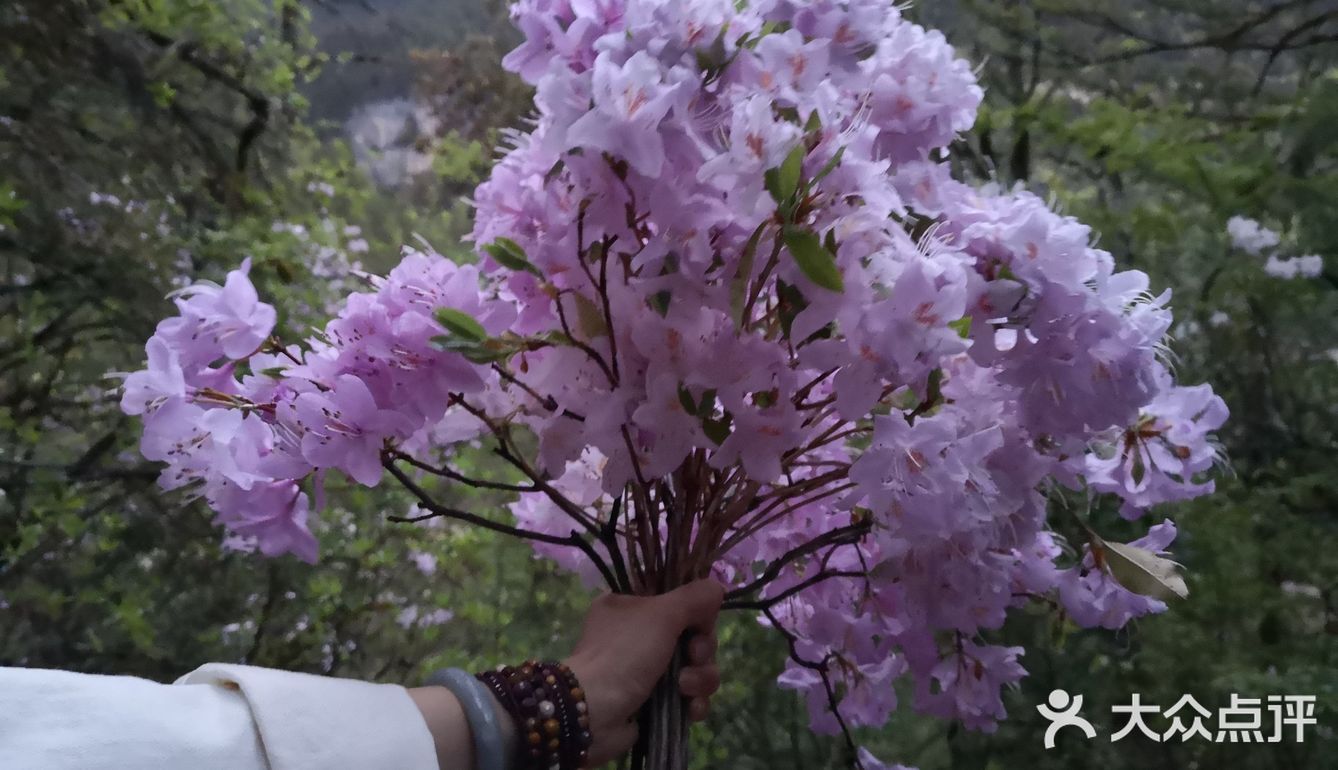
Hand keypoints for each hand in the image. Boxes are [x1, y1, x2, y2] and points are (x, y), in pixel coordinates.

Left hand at [564, 579, 723, 765]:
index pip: (678, 599)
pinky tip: (690, 708)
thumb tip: (717, 590)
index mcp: (630, 604)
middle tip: (693, 656)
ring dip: (700, 678)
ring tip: (684, 688)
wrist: (594, 713)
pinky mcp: (655, 701)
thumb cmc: (624, 653)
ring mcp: (646, 670)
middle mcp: (638, 634)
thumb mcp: (661, 613)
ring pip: (696, 667)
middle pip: (693, 635)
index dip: (697, 611)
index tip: (701, 620)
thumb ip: (694, 597)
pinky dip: (694, 702)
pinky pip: (690, 697)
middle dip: (702, 649)